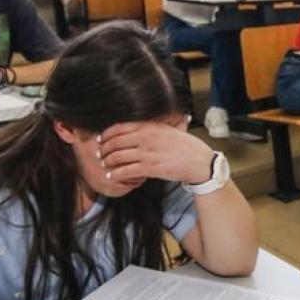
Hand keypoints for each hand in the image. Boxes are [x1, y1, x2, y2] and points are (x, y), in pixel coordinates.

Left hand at [98, 119, 214, 185]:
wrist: (200, 161)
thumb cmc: (186, 146)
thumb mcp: (170, 129)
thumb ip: (156, 126)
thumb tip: (146, 123)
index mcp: (150, 126)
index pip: (120, 127)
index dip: (106, 134)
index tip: (100, 139)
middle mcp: (146, 137)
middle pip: (115, 142)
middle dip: (104, 149)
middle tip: (100, 154)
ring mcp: (148, 153)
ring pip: (118, 157)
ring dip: (108, 162)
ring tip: (105, 165)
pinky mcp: (151, 168)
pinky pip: (127, 171)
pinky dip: (116, 174)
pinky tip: (112, 176)